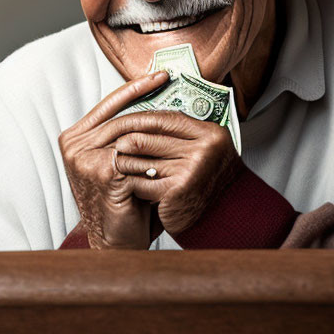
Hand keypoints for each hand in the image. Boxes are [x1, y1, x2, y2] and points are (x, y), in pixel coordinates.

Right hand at [58, 70, 168, 248]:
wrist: (117, 242)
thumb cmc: (123, 203)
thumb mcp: (120, 162)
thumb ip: (128, 136)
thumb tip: (157, 104)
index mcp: (75, 139)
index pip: (109, 105)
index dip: (135, 87)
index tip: (160, 75)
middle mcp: (74, 146)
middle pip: (123, 116)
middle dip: (154, 103)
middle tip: (179, 90)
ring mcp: (85, 159)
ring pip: (133, 134)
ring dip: (162, 131)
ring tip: (188, 121)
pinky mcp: (102, 172)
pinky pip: (138, 155)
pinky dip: (159, 154)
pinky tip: (179, 151)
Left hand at [111, 111, 244, 234]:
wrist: (224, 216)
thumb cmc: (208, 182)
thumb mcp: (202, 149)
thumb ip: (180, 132)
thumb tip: (144, 117)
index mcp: (210, 133)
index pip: (163, 118)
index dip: (138, 119)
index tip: (121, 122)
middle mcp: (203, 149)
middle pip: (147, 137)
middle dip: (124, 140)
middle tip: (109, 144)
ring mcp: (191, 169)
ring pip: (140, 160)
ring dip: (124, 163)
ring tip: (114, 163)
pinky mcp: (177, 191)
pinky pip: (141, 182)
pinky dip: (131, 183)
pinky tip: (127, 184)